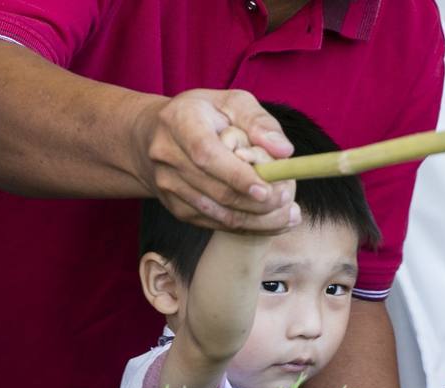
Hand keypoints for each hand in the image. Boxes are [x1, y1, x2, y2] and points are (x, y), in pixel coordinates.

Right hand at [140, 89, 300, 231]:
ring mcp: (167, 185)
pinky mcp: (175, 208)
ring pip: (217, 214)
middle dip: (256, 202)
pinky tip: (273, 222)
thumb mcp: (231, 103)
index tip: (265, 189)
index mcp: (179, 121)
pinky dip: (248, 227)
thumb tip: (284, 151)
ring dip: (257, 219)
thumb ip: (259, 122)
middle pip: (215, 190)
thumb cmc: (204, 115)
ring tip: (289, 215)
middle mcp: (166, 155)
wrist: (154, 137)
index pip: (206, 154)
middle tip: (288, 199)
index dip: (236, 176)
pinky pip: (215, 224)